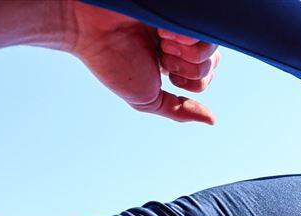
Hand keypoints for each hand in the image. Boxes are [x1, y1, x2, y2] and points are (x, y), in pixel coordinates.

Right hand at [68, 4, 218, 123]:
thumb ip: (179, 110)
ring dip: (185, 53)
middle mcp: (180, 39)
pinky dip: (186, 37)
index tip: (163, 72)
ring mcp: (179, 20)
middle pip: (212, 62)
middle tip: (159, 56)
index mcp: (175, 59)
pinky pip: (202, 28)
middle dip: (187, 68)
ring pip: (211, 46)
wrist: (88, 27)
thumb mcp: (147, 98)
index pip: (206, 75)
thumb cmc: (111, 61)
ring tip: (161, 43)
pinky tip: (163, 33)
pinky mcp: (178, 7)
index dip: (192, 80)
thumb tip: (212, 121)